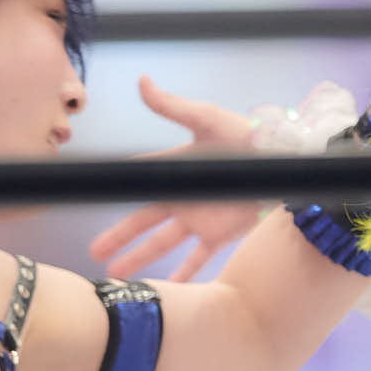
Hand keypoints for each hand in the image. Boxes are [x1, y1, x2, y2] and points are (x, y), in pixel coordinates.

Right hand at [87, 75, 267, 281]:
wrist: (283, 159)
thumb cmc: (245, 134)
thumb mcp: (206, 118)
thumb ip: (172, 106)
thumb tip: (142, 80)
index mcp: (174, 168)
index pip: (138, 179)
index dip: (115, 187)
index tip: (87, 198)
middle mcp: (182, 196)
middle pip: (141, 220)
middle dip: (118, 235)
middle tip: (94, 251)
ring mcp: (198, 218)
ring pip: (161, 243)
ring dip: (140, 258)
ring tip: (118, 274)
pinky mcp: (219, 234)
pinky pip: (196, 259)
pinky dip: (182, 274)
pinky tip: (167, 290)